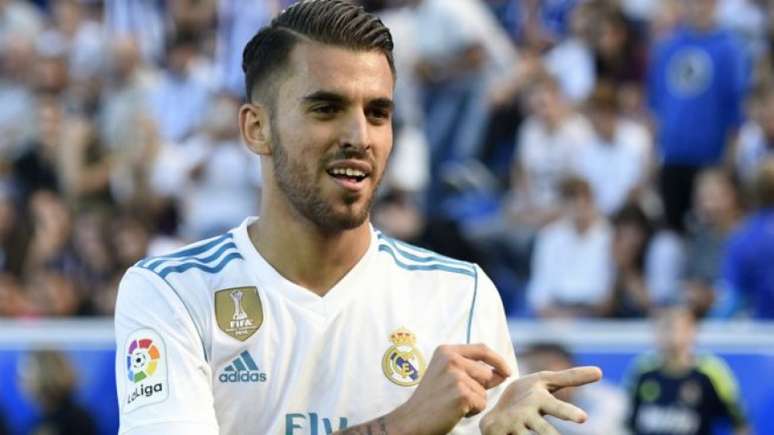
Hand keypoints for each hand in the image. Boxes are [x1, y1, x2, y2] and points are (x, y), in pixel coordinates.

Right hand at [389, 344, 511, 434]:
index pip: (481, 349)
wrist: (412, 419)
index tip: (506, 370)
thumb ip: (471, 369)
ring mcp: (456, 376)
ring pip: (484, 390)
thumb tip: (502, 372)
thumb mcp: (446, 375)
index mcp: (446, 351)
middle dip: (481, 387)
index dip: (497, 360)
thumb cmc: (431, 399)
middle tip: (458, 397)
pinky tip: (455, 411)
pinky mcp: (461, 393)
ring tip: (454, 403)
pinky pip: (482, 403)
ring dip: (475, 400)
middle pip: (486, 372)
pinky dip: (473, 411)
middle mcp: (450, 359)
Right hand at [480, 366, 602, 434]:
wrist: (486, 401)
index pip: (557, 407)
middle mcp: (525, 413)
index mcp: (539, 399)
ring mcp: (511, 426)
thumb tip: (600, 372)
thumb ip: (571, 378)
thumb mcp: (544, 383)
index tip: (584, 418)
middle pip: (542, 430)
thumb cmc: (526, 394)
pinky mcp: (497, 434)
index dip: (568, 412)